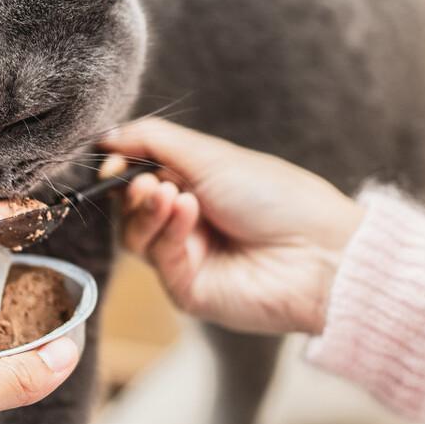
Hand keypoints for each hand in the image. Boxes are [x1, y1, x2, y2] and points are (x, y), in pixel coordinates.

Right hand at [101, 118, 364, 335]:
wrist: (317, 252)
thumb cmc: (278, 198)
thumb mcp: (214, 156)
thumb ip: (156, 142)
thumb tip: (107, 134)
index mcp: (200, 185)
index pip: (142, 174)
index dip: (122, 165)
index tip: (111, 155)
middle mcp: (191, 221)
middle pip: (131, 207)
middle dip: (131, 188)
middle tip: (145, 180)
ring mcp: (188, 256)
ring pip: (135, 234)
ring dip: (146, 208)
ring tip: (167, 192)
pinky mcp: (188, 289)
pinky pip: (157, 257)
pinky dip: (166, 229)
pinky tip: (187, 211)